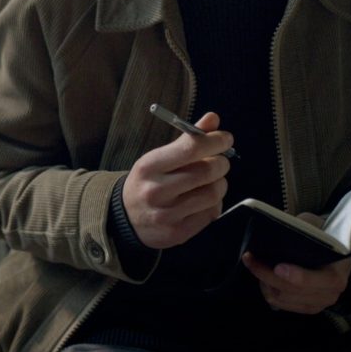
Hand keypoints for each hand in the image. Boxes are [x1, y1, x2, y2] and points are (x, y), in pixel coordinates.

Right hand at [122, 111, 232, 248]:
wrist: (125, 219)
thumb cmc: (147, 182)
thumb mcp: (159, 158)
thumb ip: (187, 139)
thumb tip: (213, 118)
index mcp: (149, 166)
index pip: (191, 148)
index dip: (215, 140)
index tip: (225, 138)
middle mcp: (156, 190)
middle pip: (207, 171)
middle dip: (221, 163)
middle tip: (220, 162)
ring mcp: (167, 214)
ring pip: (213, 193)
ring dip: (220, 184)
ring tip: (212, 182)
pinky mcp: (178, 233)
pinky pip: (211, 213)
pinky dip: (214, 204)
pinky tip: (203, 200)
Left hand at [241, 213, 350, 313]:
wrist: (334, 250)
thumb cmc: (324, 237)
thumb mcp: (317, 227)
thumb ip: (304, 229)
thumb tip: (282, 230)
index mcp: (336, 276)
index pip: (314, 281)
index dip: (296, 276)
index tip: (277, 267)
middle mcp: (329, 294)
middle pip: (291, 291)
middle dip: (266, 275)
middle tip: (250, 258)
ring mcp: (318, 304)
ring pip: (281, 298)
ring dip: (264, 282)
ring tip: (254, 265)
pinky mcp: (306, 307)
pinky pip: (280, 304)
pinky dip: (268, 290)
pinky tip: (262, 276)